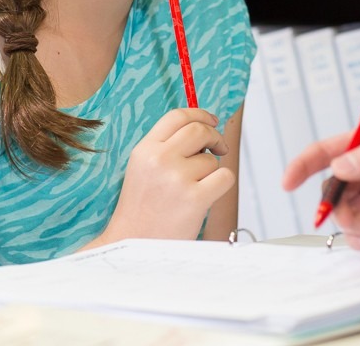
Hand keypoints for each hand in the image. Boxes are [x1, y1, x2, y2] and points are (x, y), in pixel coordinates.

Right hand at [97, 108, 233, 244]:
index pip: (178, 116)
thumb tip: (204, 129)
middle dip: (214, 137)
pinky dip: (222, 184)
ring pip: (212, 160)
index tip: (212, 120)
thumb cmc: (143, 208)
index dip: (200, 114)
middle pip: (200, 130)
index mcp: (145, 149)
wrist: (134, 244)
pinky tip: (206, 196)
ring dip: (210, 172)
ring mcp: (177, 178)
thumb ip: (167, 146)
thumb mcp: (143, 168)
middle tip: (218, 148)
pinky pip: (225, 177)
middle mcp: (160, 159)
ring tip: (192, 190)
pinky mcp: (195, 198)